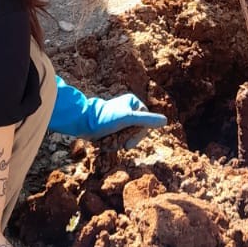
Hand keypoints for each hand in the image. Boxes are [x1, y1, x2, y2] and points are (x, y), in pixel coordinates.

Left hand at [48, 77, 166, 137]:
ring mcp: (120, 119)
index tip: (129, 142)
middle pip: (137, 130)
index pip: (146, 122)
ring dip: (119, 142)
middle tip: (119, 144)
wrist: (82, 123)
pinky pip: (119, 137)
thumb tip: (165, 121)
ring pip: (127, 135)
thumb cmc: (105, 118)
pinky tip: (105, 141)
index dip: (139, 135)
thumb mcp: (128, 119)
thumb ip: (146, 120)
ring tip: (109, 140)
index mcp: (133, 103)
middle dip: (127, 139)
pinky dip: (113, 142)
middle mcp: (128, 109)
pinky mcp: (112, 126)